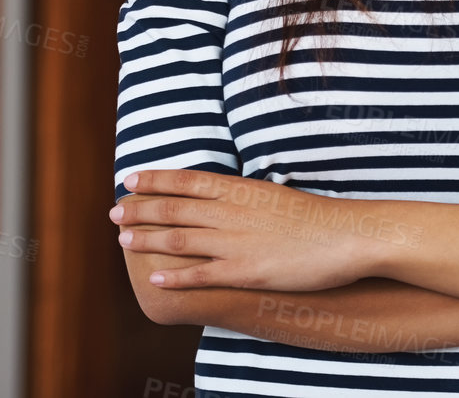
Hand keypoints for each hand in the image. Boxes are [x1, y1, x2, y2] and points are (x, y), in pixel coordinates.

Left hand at [110, 169, 403, 291]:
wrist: (344, 236)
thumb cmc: (313, 216)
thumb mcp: (272, 194)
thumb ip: (243, 196)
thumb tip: (222, 193)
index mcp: (240, 189)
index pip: (186, 181)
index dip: (155, 180)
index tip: (130, 179)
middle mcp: (231, 212)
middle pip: (174, 208)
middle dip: (140, 208)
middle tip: (113, 210)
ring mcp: (236, 242)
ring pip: (180, 239)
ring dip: (148, 238)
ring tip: (123, 238)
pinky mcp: (246, 271)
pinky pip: (202, 275)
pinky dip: (176, 277)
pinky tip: (156, 278)